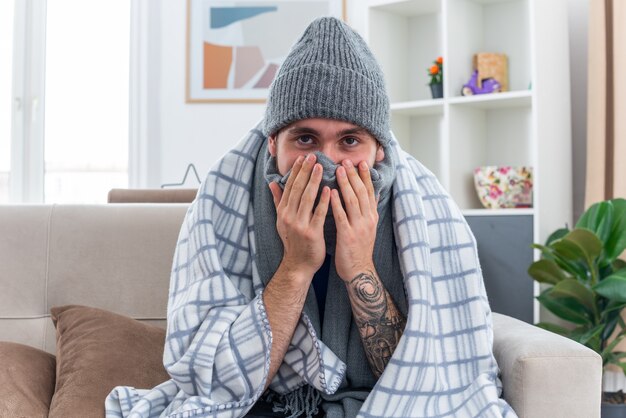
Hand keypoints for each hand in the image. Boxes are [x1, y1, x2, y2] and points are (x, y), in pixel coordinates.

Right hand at [269, 153, 330, 279]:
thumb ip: (278, 200)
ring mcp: (299, 225)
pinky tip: (330, 189)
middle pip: (297, 189)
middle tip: (314, 156)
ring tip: (321, 167)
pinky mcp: (311, 233)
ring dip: (314, 181)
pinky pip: (318, 214)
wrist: (298, 265)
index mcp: (283, 211)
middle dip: (305, 171)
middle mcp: (289, 216)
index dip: (297, 171)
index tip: (304, 157)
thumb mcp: (282, 220)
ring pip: (307, 198)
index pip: (290, 186)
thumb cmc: (293, 241)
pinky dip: (324, 201)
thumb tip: (272, 182)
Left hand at [331, 159, 378, 280]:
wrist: (359, 271)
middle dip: (354, 175)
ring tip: (339, 170)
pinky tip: (330, 192)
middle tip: (347, 160)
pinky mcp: (348, 236)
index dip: (365, 177)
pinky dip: (336, 203)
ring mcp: (359, 227)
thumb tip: (375, 194)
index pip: (369, 192)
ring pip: (353, 201)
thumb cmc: (359, 249)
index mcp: (371, 217)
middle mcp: (368, 219)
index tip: (360, 162)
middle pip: (361, 193)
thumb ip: (370, 210)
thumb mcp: (368, 228)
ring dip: (346, 184)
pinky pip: (341, 216)